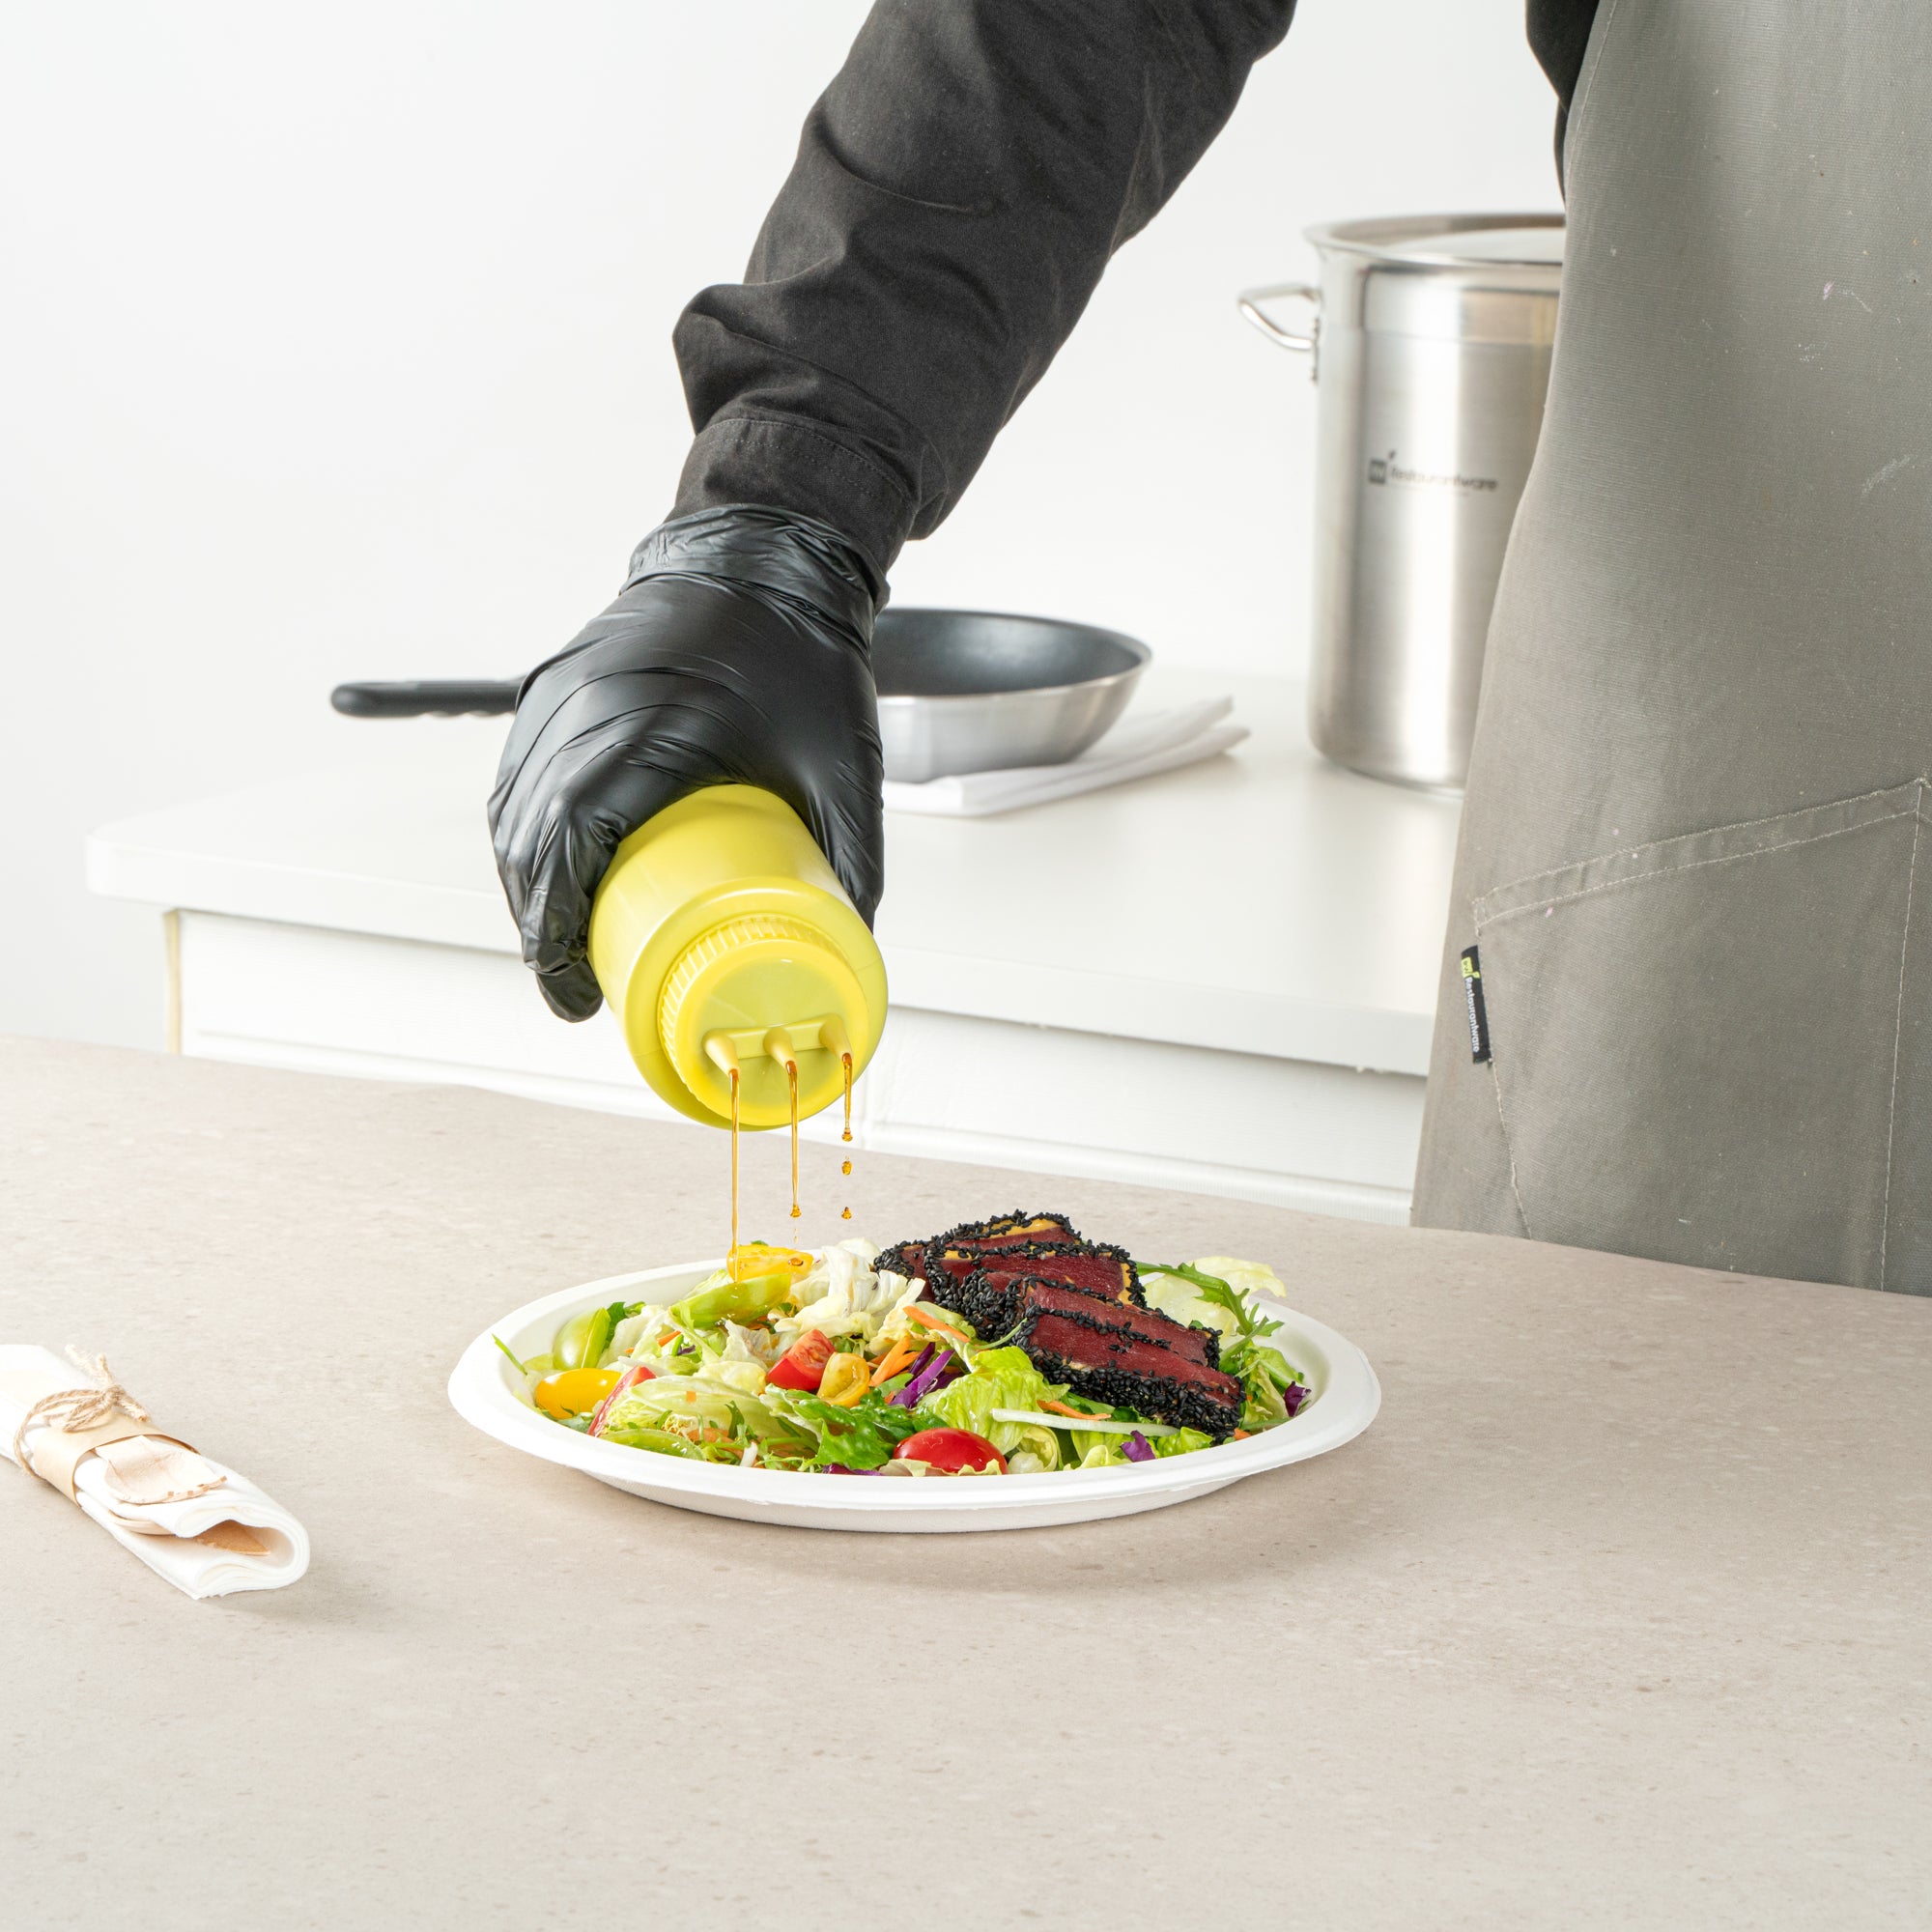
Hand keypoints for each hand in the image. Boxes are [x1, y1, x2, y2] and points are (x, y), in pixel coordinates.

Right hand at [488, 505, 884, 1019]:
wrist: (770, 558)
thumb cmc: (806, 654)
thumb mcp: (844, 767)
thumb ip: (853, 859)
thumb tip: (851, 945)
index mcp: (654, 728)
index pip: (571, 843)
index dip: (556, 927)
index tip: (572, 987)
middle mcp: (591, 707)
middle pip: (528, 840)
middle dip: (537, 926)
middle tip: (572, 989)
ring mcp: (563, 691)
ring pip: (512, 809)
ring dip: (524, 885)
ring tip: (558, 946)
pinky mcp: (556, 684)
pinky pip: (518, 772)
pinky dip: (523, 834)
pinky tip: (542, 876)